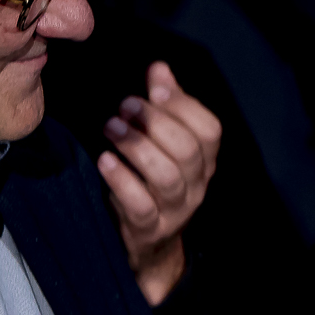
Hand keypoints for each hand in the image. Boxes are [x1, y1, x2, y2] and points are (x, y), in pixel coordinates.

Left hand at [96, 62, 222, 306]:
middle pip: (187, 151)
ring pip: (166, 176)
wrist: (152, 246)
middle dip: (155, 123)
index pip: (209, 130)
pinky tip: (105, 161)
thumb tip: (160, 68)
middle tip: (124, 107)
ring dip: (137, 147)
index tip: (153, 89)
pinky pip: (140, 205)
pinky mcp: (149, 229)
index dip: (184, 107)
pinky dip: (122, 181)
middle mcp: (197, 185)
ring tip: (111, 128)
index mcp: (206, 161)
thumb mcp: (166, 145)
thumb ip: (166, 106)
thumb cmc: (154, 182)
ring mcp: (175, 210)